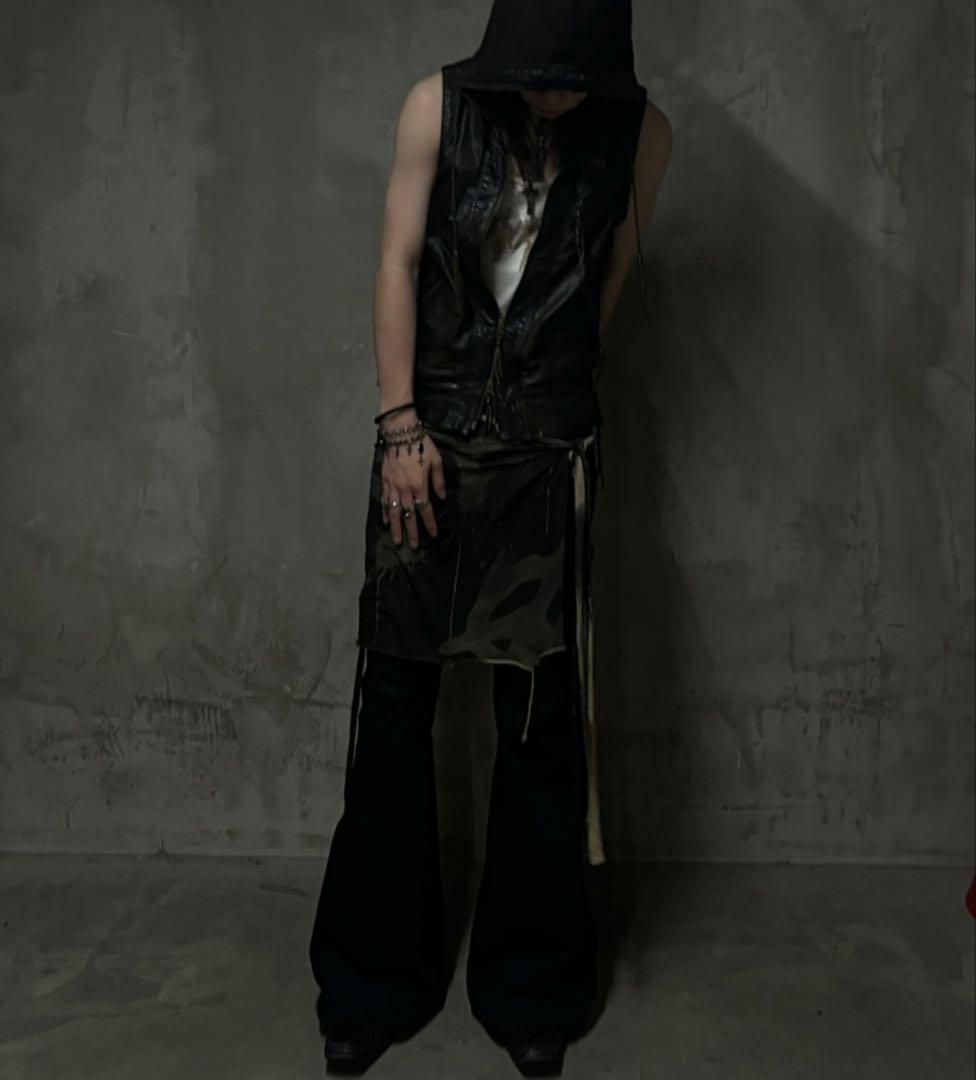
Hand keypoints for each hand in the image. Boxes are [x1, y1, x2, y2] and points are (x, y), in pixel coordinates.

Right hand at [379, 410, 446, 548]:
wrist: (400, 433)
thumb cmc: (421, 445)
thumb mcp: (436, 461)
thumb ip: (439, 481)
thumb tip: (442, 498)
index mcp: (420, 485)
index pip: (426, 509)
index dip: (430, 523)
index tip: (433, 535)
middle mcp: (406, 489)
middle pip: (409, 515)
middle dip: (412, 532)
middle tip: (414, 546)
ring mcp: (393, 486)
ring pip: (395, 511)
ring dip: (396, 527)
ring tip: (397, 540)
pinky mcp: (385, 481)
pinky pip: (385, 500)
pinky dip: (386, 512)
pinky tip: (386, 521)